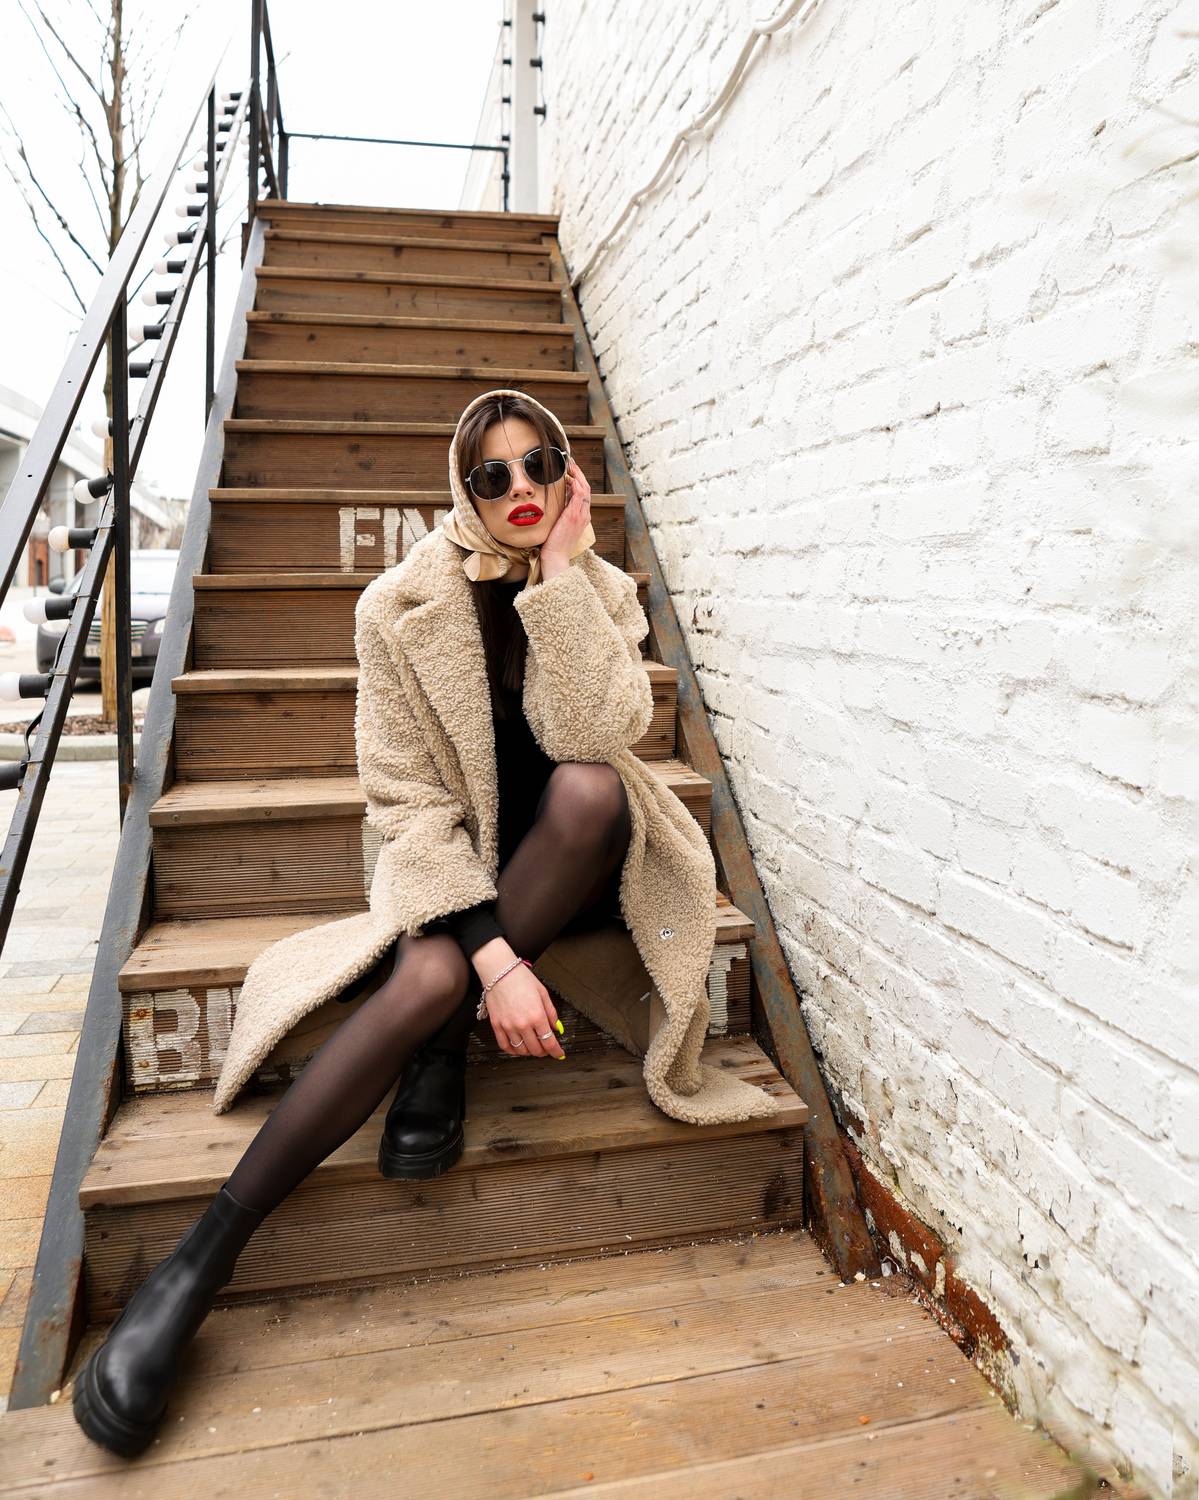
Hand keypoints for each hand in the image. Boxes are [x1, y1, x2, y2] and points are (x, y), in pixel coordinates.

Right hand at [475, 943, 565, 1058]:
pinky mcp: (497, 1026)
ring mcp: (508, 1026)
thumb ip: (551, 1013)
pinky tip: (518, 1048)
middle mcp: (522, 1024)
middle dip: (544, 1052)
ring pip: (521, 1050)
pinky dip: (513, 1051)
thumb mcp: (543, 993)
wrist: (499, 971)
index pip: (549, 1042)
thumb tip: (556, 1027)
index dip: (556, 1052)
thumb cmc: (520, 978)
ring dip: (530, 1052)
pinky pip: (505, 1046)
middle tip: (547, 1049)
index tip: (559, 1054)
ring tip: (533, 1046)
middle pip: (536, 1049)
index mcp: (537, 1015)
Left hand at [540, 457, 590, 566]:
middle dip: (579, 473)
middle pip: (586, 488)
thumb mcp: (558, 526)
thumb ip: (559, 514)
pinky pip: (580, 494)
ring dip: (578, 474)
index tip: (569, 471)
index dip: (578, 480)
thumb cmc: (553, 545)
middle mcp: (584, 515)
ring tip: (569, 465)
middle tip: (570, 463)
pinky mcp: (574, 516)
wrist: (555, 557)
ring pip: (585, 488)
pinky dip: (576, 483)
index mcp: (581, 517)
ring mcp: (581, 515)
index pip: (583, 494)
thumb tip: (552, 503)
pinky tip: (569, 476)